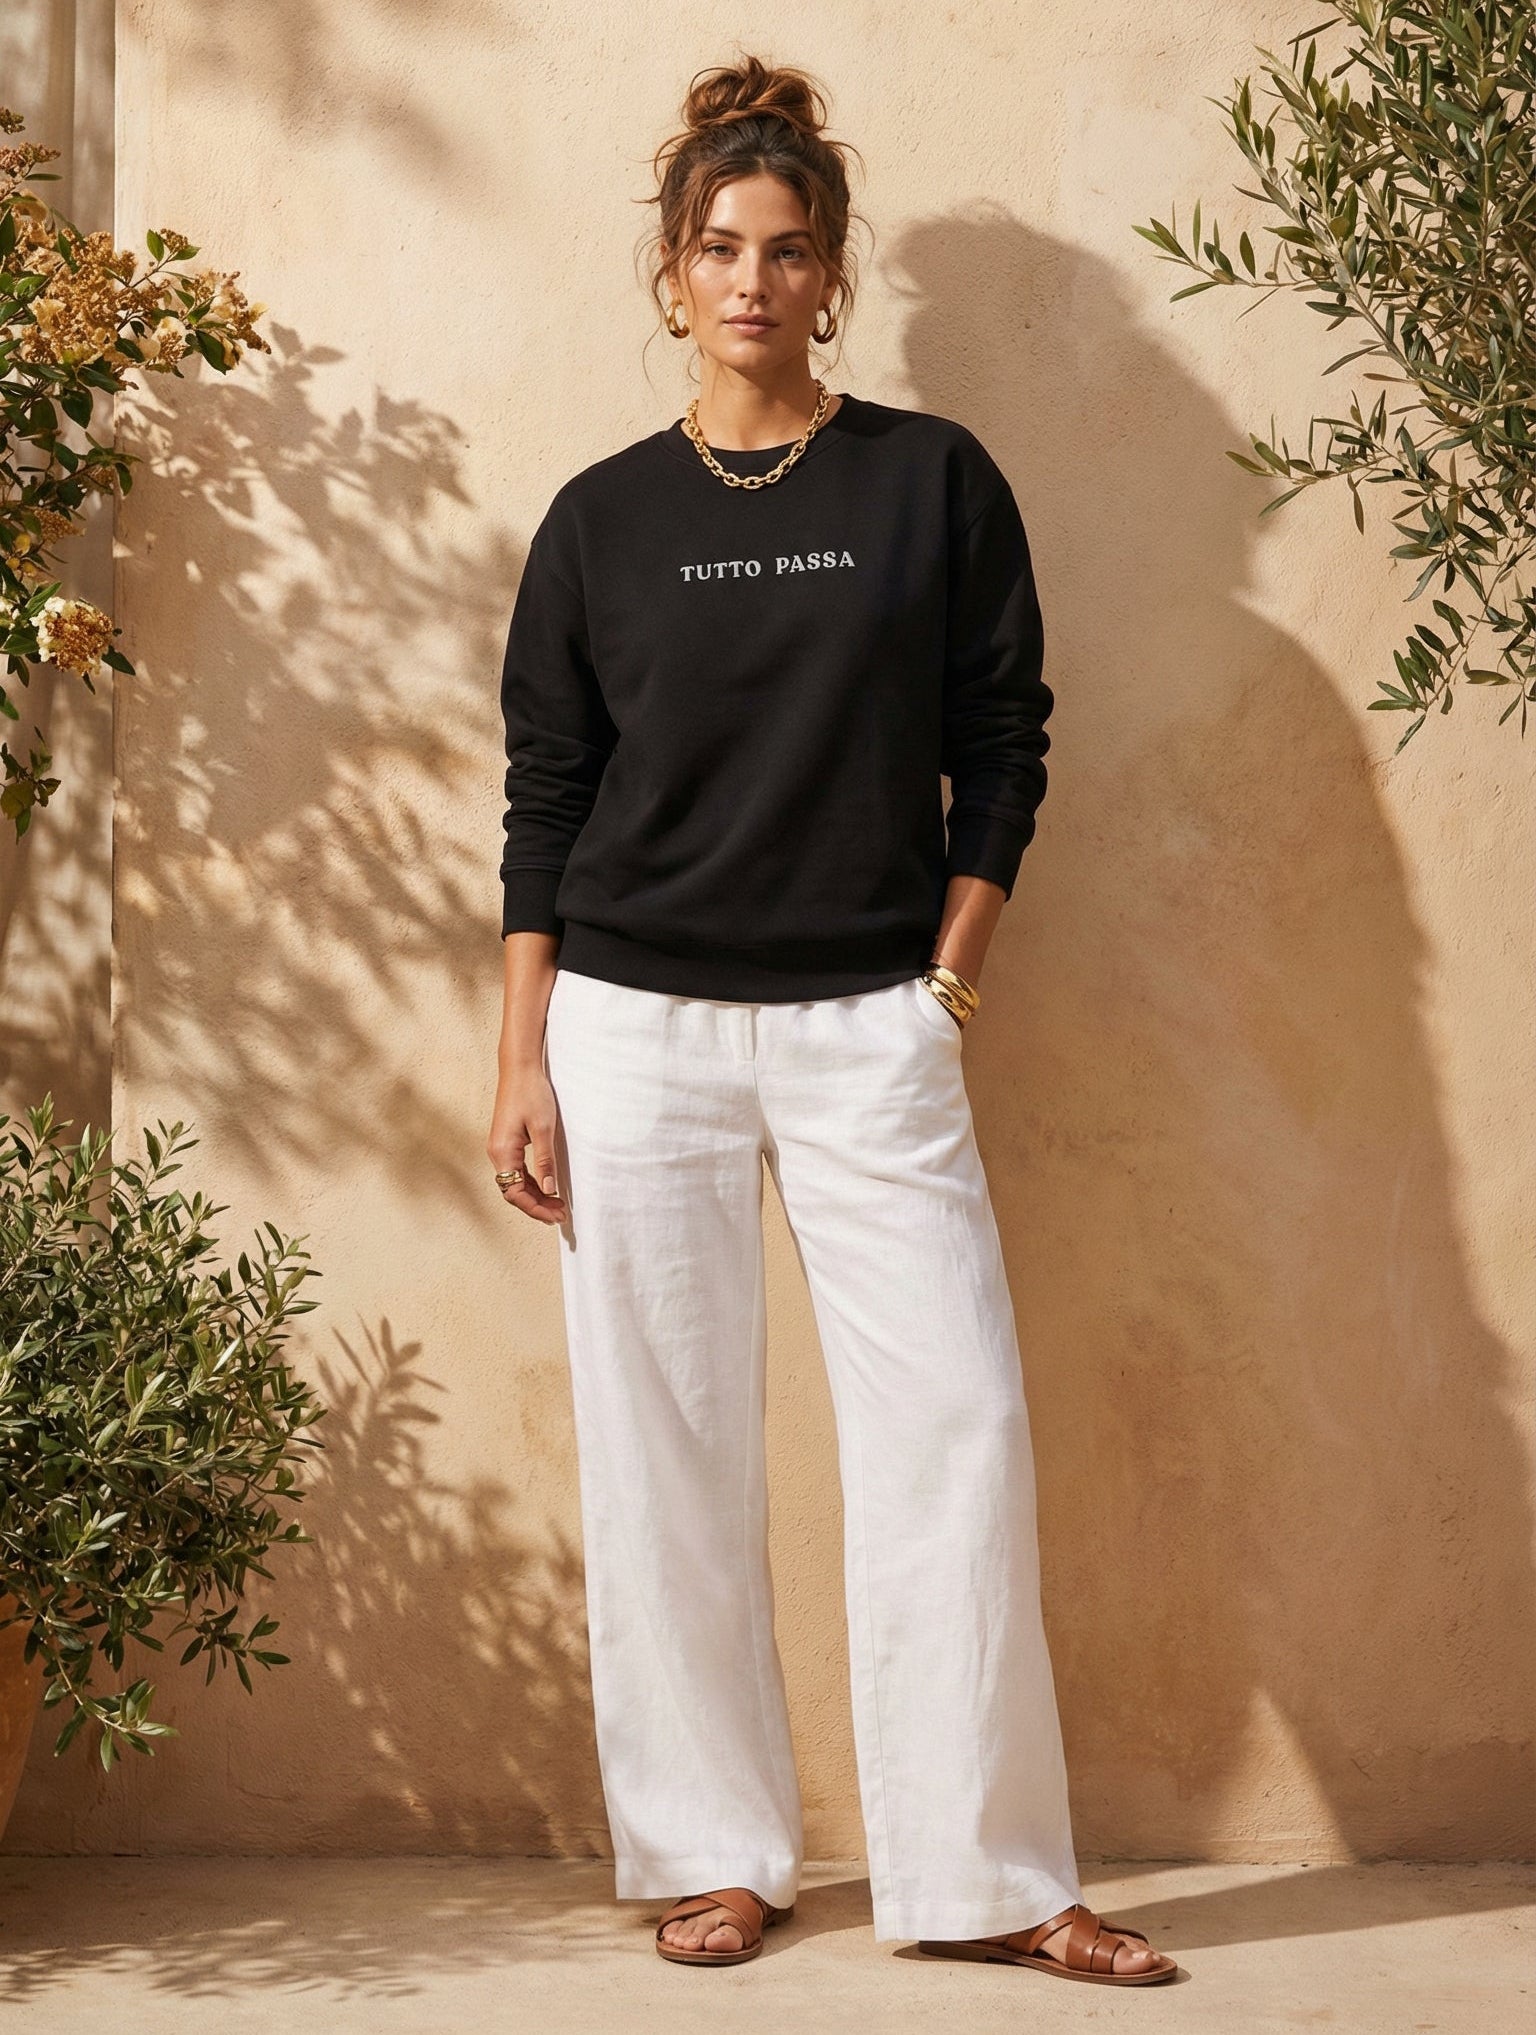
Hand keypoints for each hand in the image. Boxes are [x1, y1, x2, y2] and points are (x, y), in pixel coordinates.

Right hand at [487, 1068, 567, 1224]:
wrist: (520, 1068)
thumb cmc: (531, 1093)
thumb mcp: (543, 1128)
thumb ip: (545, 1160)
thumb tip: (550, 1189)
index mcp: (502, 1152)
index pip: (515, 1193)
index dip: (536, 1208)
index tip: (557, 1214)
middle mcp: (497, 1153)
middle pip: (513, 1191)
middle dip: (536, 1206)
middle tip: (561, 1215)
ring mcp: (500, 1148)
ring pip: (515, 1182)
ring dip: (535, 1195)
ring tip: (557, 1205)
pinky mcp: (507, 1143)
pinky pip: (517, 1171)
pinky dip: (532, 1182)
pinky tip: (547, 1186)